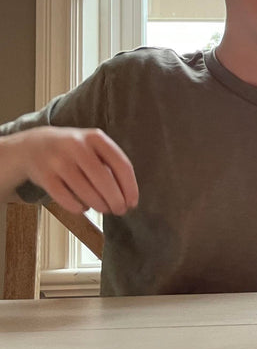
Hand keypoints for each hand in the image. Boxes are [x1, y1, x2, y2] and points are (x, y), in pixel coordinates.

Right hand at [10, 126, 138, 214]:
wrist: (32, 145)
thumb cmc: (73, 150)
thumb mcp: (93, 146)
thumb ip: (110, 164)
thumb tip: (127, 196)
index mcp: (95, 138)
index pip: (121, 165)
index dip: (130, 187)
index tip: (133, 202)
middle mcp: (77, 146)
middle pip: (104, 180)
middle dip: (116, 200)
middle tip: (120, 210)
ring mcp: (58, 161)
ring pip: (85, 192)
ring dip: (99, 205)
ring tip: (104, 209)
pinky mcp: (44, 176)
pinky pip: (66, 199)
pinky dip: (77, 207)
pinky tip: (83, 207)